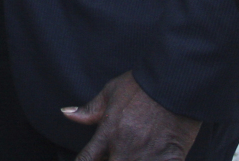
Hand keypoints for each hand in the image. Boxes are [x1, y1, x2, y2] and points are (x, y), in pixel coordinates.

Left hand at [64, 71, 199, 160]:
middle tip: (112, 153)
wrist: (172, 86)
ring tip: (131, 153)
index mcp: (108, 133)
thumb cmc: (140, 87)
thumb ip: (89, 110)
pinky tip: (152, 156)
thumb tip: (66, 113)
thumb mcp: (110, 93)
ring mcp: (146, 158)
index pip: (86, 160)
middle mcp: (124, 150)